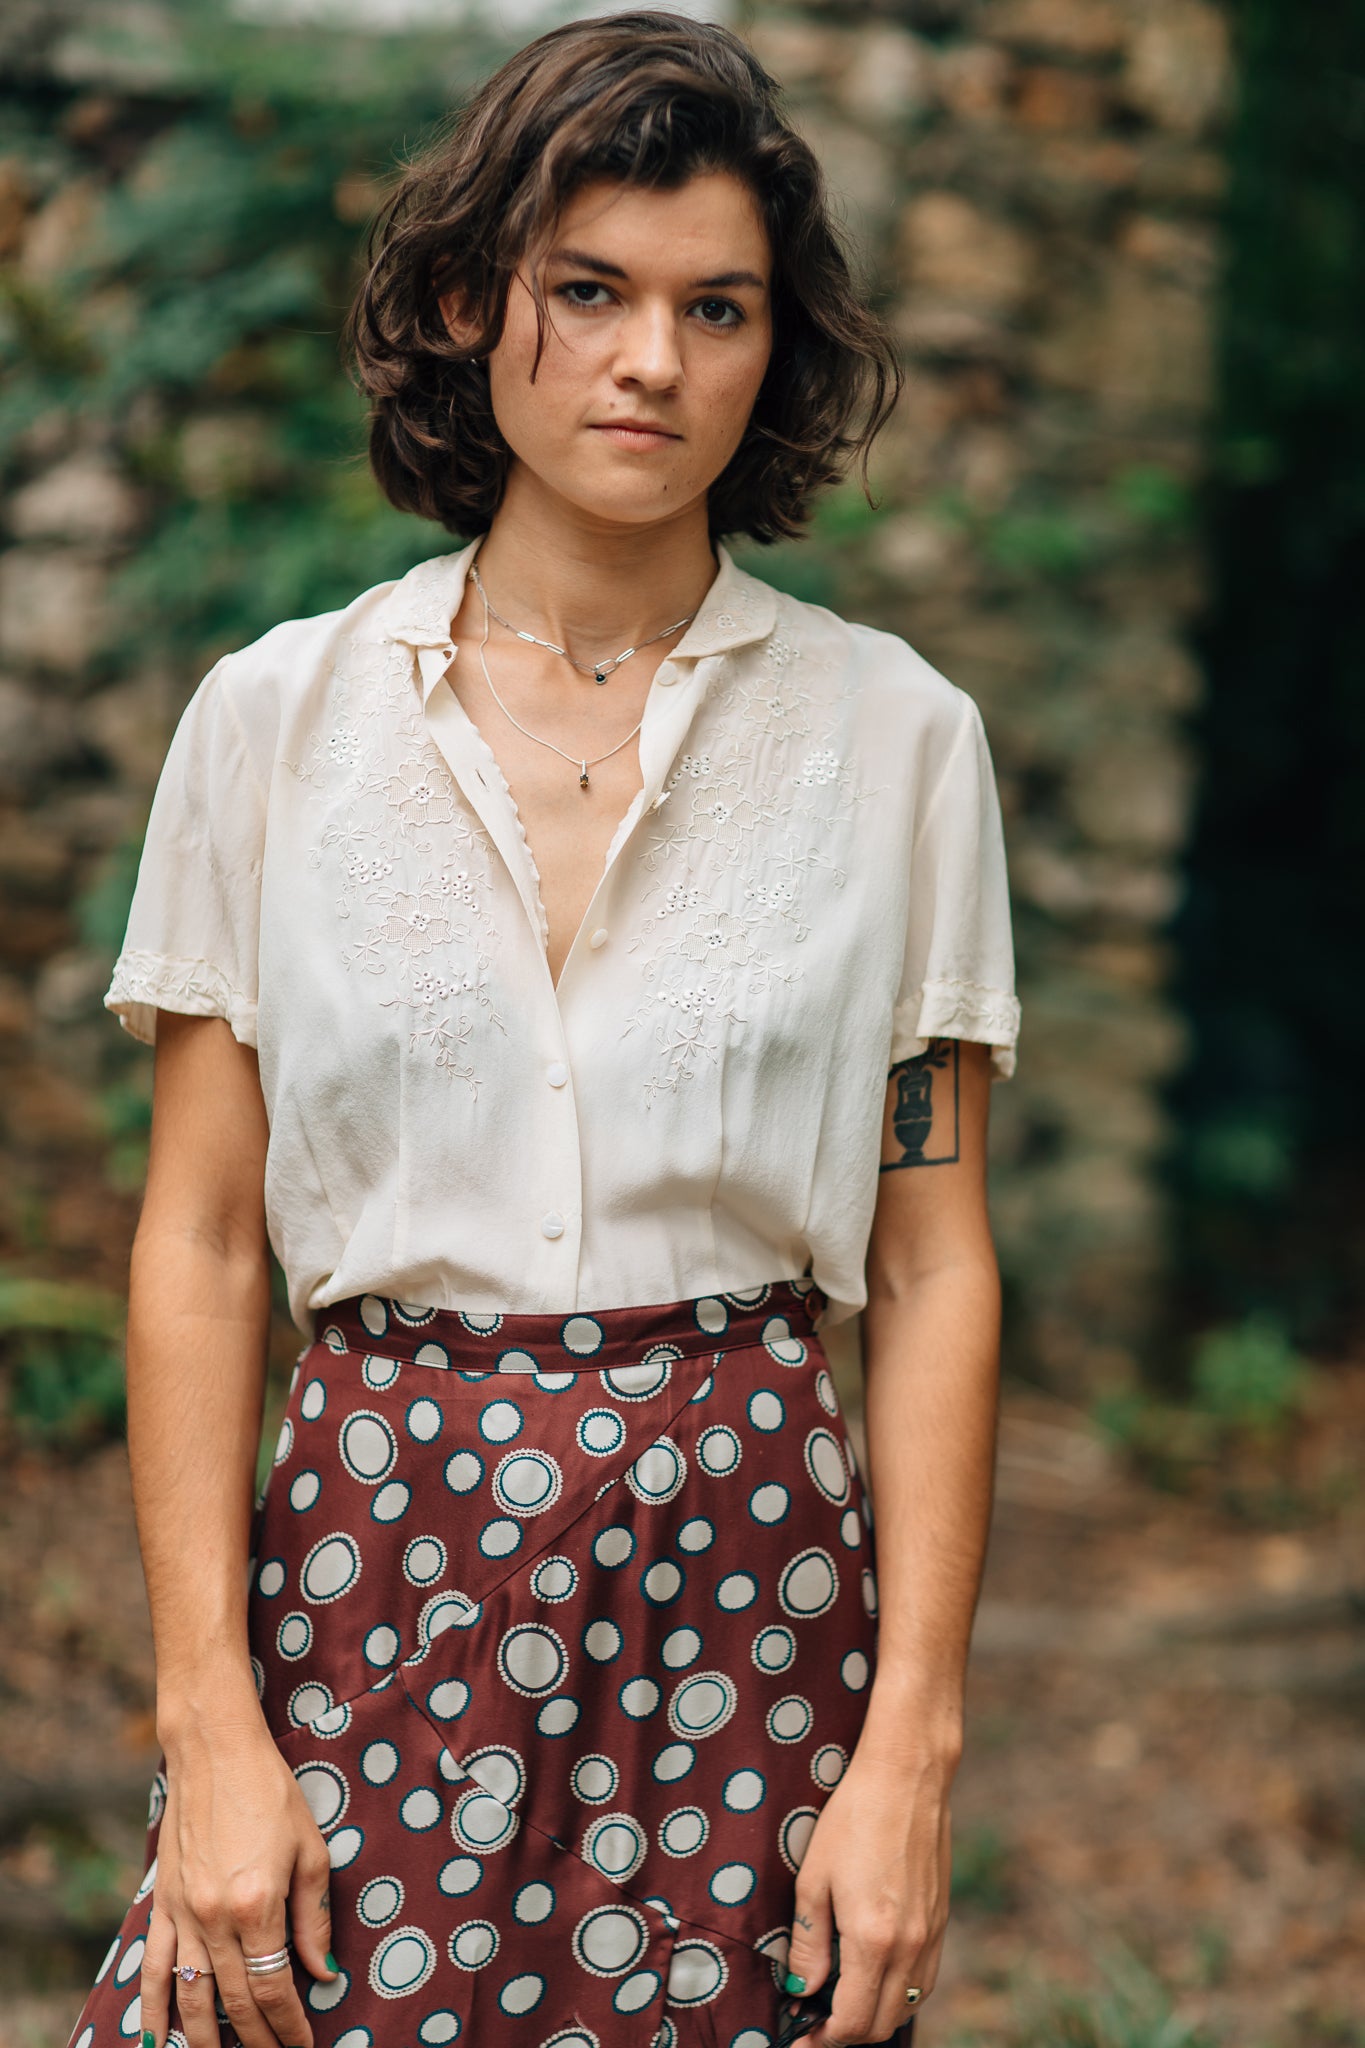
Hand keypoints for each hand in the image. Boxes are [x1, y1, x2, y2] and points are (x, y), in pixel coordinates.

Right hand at [139, 1713, 338, 2047]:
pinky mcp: (163, 1904)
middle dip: (257, 2040)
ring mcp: (183, 1914)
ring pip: (191, 1997)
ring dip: (206, 2040)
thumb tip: (321, 1973)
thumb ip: (314, 1919)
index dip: (290, 2025)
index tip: (304, 2045)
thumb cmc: (271, 1792)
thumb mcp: (310, 1849)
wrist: (215, 1751)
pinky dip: (154, 2010)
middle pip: (234, 2001)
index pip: (274, 1987)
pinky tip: (157, 2042)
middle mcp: (215, 1918)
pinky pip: (154, 1969)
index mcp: (258, 1905)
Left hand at [783, 1748, 951, 2044]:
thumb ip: (809, 1944)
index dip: (823, 2039)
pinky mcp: (941, 1920)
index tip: (800, 2035)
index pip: (852, 2022)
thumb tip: (803, 1991)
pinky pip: (923, 1981)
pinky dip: (899, 1994)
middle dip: (846, 2034)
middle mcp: (910, 1947)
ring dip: (875, 2017)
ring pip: (907, 2007)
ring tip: (843, 2002)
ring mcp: (931, 1936)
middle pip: (882, 2024)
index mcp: (873, 1940)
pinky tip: (875, 1976)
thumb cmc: (853, 1818)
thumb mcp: (813, 1878)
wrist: (907, 1776)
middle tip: (816, 2022)